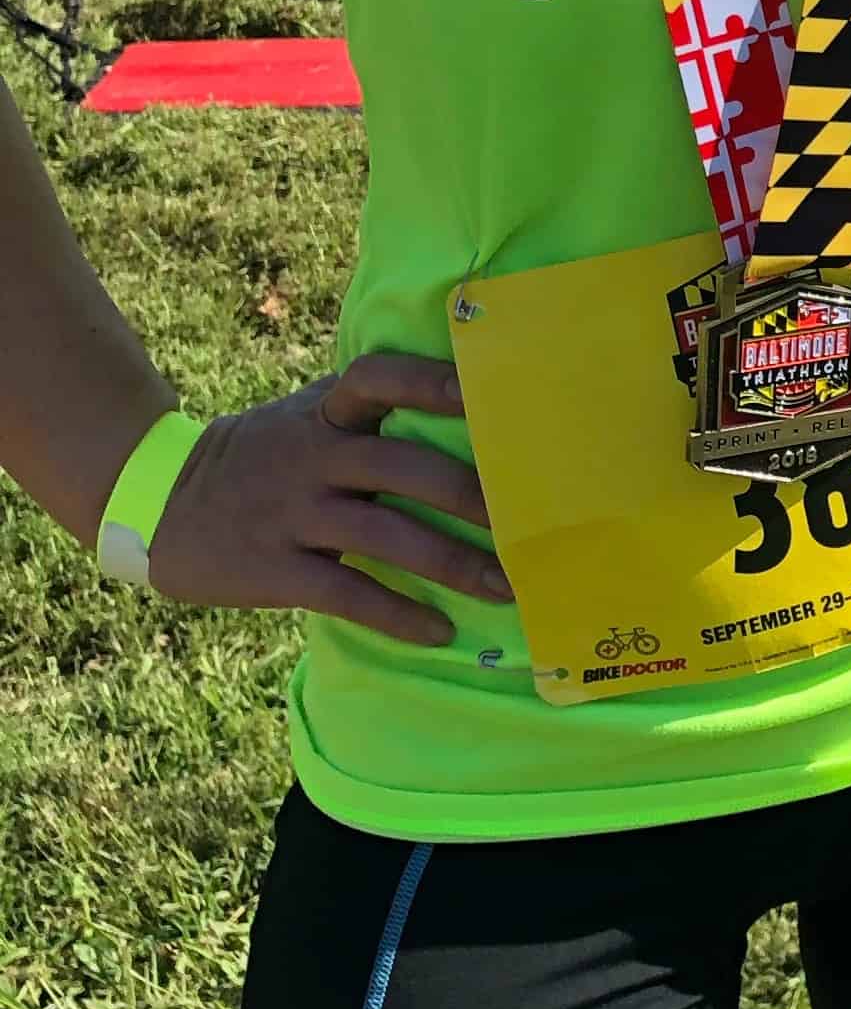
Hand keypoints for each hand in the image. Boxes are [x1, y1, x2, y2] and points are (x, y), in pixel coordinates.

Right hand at [142, 354, 510, 647]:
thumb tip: (475, 419)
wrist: (159, 501)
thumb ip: (369, 416)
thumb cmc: (264, 457)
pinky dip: (398, 614)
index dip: (431, 381)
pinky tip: (439, 630)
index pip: (379, 378)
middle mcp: (313, 455)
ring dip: (454, 564)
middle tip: (533, 522)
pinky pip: (348, 593)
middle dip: (473, 498)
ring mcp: (292, 512)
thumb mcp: (308, 418)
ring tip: (506, 586)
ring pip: (388, 537)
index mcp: (326, 412)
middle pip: (405, 469)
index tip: (485, 391)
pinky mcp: (274, 568)